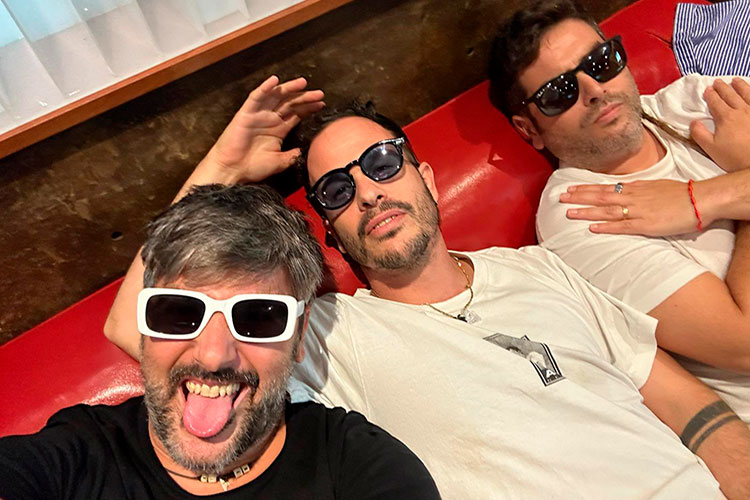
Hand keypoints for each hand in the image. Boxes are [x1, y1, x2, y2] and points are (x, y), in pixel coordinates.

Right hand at [203, 75, 324, 181]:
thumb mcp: (279, 162)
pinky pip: (256, 97)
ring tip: (303, 83)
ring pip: (276, 96)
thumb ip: (292, 156)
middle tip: (320, 94)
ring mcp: (258, 115)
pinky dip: (265, 88)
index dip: (309, 108)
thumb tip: (303, 151)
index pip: (296, 114)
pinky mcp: (246, 113)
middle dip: (305, 97)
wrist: (232, 171)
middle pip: (290, 103)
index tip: (322, 104)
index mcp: (278, 129)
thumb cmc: (252, 167)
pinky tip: (275, 81)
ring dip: (289, 88)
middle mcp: (269, 119)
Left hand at [560, 179, 701, 235]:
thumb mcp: (655, 185)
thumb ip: (638, 188)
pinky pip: (622, 226)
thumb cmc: (681, 193)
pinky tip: (592, 228)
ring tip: (569, 212)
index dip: (586, 188)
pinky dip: (606, 226)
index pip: (605, 187)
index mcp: (635, 188)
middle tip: (561, 198)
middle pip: (601, 196)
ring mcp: (638, 210)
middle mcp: (633, 197)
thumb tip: (625, 188)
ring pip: (607, 211)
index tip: (570, 188)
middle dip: (580, 197)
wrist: (701, 199)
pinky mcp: (646, 225)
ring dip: (587, 212)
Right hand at [690, 78, 749, 172]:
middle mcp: (741, 111)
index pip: (716, 102)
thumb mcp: (710, 148)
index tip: (707, 90)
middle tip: (718, 82)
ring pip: (747, 94)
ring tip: (736, 81)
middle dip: (723, 87)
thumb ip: (699, 134)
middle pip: (730, 95)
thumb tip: (693, 122)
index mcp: (726, 118)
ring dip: (740, 86)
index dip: (710, 95)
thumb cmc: (735, 157)